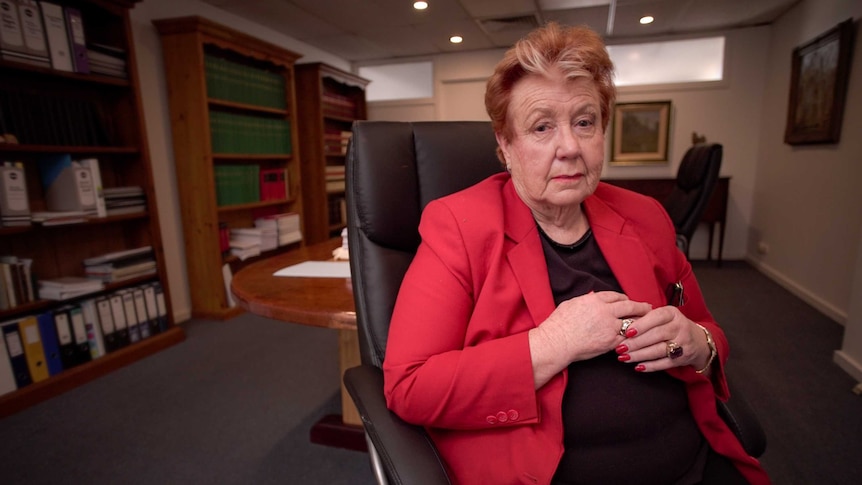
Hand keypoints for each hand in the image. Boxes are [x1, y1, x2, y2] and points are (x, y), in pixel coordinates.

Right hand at [530, 291, 651, 387]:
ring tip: (647, 324)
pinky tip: (636, 337)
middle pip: (629, 306)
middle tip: (648, 308)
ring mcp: (610, 326)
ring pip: (631, 322)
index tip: (628, 301)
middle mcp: (605, 310)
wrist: (557, 342)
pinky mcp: (611, 341)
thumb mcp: (570, 304)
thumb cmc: (559, 324)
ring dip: (640, 323)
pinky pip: (626, 337)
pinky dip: (631, 337)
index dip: (624, 298)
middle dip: (640, 307)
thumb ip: (584, 299)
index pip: (616, 296)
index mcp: (594, 299)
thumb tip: (592, 295)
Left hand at [615, 306, 709, 371]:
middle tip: (620, 348)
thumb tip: (622, 325)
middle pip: (656, 335)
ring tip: (624, 357)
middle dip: (636, 343)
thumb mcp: (662, 316)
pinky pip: (664, 363)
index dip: (641, 325)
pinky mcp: (683, 358)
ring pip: (659, 350)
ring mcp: (683, 343)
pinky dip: (650, 366)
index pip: (656, 317)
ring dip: (640, 355)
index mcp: (672, 313)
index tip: (626, 332)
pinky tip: (638, 366)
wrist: (697, 340)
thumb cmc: (671, 326)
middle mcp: (679, 327)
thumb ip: (646, 318)